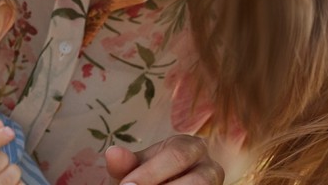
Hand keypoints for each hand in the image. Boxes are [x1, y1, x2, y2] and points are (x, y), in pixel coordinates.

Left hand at [105, 135, 223, 184]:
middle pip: (197, 180)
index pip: (176, 155)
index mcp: (188, 146)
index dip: (150, 173)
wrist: (157, 184)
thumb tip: (113, 153)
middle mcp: (209, 165)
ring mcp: (215, 184)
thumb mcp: (135, 168)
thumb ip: (125, 164)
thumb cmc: (146, 176)